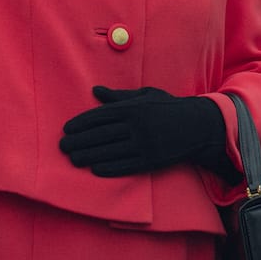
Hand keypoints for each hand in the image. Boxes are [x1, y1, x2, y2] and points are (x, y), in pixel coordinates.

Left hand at [60, 86, 229, 176]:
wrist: (198, 126)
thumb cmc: (168, 108)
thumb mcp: (145, 96)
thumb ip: (119, 96)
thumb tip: (95, 91)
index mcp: (134, 108)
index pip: (101, 116)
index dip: (81, 123)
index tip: (66, 129)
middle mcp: (137, 126)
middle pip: (102, 135)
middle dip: (80, 141)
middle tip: (63, 147)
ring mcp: (145, 144)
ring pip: (111, 152)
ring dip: (89, 156)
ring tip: (73, 159)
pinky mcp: (152, 160)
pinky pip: (126, 166)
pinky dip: (109, 168)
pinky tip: (95, 169)